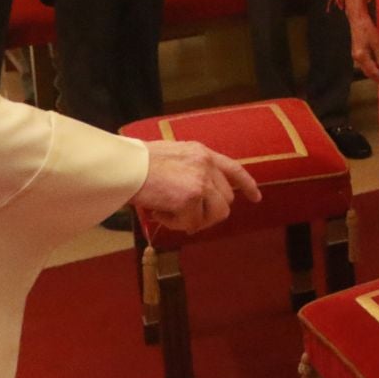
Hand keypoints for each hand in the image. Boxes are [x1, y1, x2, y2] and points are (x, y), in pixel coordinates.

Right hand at [133, 140, 261, 234]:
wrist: (122, 166)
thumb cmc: (136, 164)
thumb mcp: (171, 157)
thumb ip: (188, 171)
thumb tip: (196, 199)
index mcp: (202, 153)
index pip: (234, 169)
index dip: (246, 185)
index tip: (256, 198)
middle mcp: (206, 165)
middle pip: (226, 200)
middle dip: (208, 213)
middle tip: (183, 217)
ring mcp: (201, 181)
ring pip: (215, 215)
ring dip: (194, 221)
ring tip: (168, 214)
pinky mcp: (190, 199)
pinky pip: (192, 224)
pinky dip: (175, 224)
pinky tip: (158, 213)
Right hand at [347, 6, 378, 87]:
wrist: (357, 20)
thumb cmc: (367, 28)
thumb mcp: (376, 41)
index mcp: (361, 55)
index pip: (372, 70)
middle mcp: (357, 57)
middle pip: (367, 71)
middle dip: (376, 78)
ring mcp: (356, 55)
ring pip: (365, 68)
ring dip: (373, 73)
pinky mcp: (357, 52)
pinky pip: (364, 63)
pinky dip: (370, 67)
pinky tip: (376, 67)